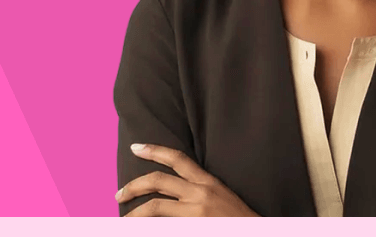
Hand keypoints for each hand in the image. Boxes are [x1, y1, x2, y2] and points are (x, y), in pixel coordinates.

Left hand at [116, 143, 260, 216]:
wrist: (257, 233)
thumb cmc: (240, 220)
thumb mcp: (221, 198)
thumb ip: (198, 191)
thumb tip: (174, 193)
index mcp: (208, 182)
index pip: (177, 159)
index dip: (154, 150)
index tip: (136, 147)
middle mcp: (200, 193)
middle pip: (158, 181)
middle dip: (133, 186)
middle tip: (118, 195)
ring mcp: (196, 213)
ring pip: (155, 207)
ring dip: (134, 214)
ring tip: (123, 221)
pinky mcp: (193, 227)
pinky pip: (164, 226)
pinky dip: (150, 227)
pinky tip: (142, 230)